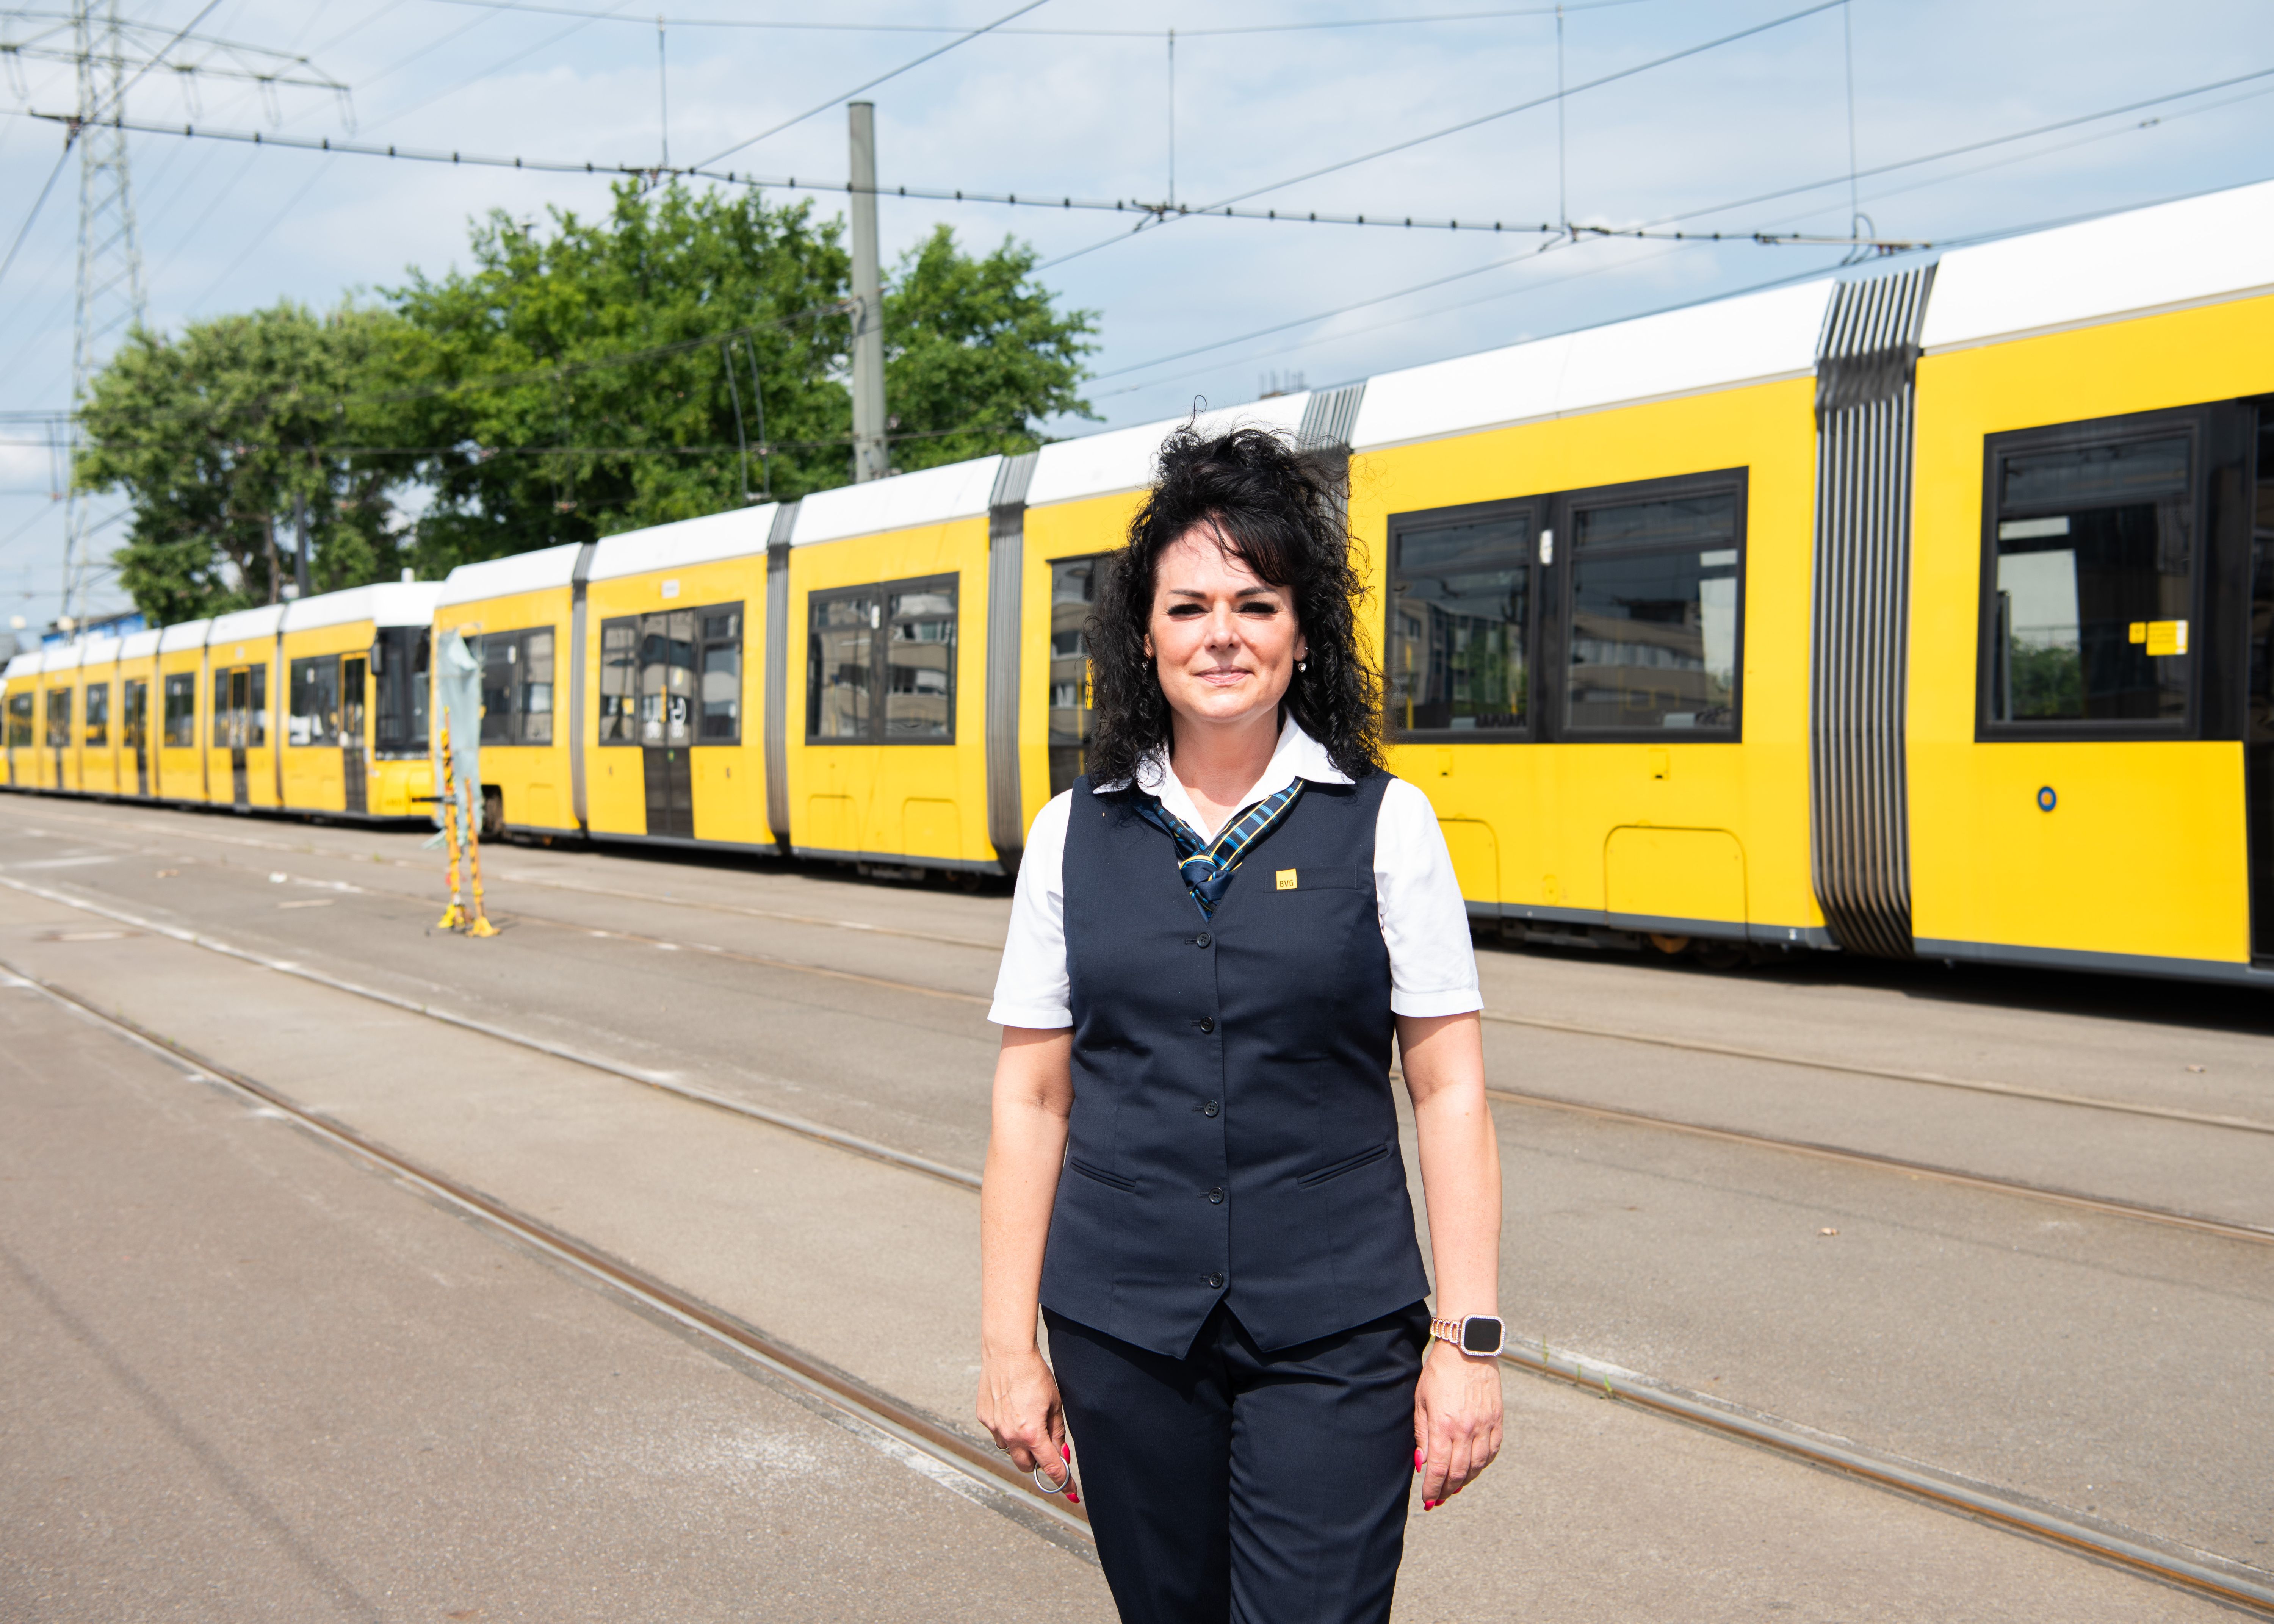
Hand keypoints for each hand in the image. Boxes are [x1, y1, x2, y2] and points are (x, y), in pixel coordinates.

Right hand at [978, 1343, 1075, 1499]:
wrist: (1008, 1353)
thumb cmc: (1035, 1375)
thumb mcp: (1055, 1404)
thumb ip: (1057, 1433)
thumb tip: (1061, 1455)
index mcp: (1032, 1434)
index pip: (1050, 1468)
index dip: (1063, 1482)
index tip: (1071, 1492)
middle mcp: (1010, 1435)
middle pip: (1026, 1466)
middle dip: (1038, 1461)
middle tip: (1045, 1445)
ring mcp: (995, 1428)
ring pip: (1010, 1450)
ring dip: (1020, 1445)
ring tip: (1026, 1418)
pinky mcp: (984, 1418)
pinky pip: (997, 1433)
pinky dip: (1006, 1428)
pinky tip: (1012, 1408)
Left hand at [1413, 1337, 1502, 1509]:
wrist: (1467, 1349)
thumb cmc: (1438, 1373)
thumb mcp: (1421, 1402)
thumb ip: (1422, 1434)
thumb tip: (1422, 1464)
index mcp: (1443, 1426)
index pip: (1438, 1470)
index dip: (1433, 1489)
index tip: (1427, 1500)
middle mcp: (1466, 1430)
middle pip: (1458, 1473)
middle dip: (1446, 1490)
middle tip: (1438, 1499)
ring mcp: (1484, 1426)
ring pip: (1477, 1466)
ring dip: (1465, 1481)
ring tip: (1454, 1487)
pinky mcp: (1497, 1420)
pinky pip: (1492, 1451)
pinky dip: (1483, 1465)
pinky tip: (1474, 1469)